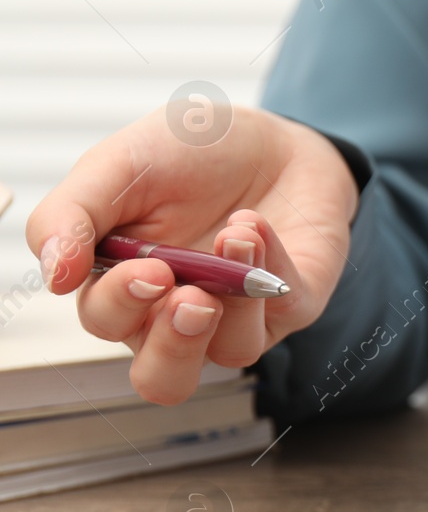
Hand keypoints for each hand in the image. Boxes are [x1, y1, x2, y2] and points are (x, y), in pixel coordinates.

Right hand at [26, 105, 358, 404]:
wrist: (266, 133)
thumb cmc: (186, 153)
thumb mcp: (116, 166)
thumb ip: (72, 215)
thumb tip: (53, 276)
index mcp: (124, 286)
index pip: (109, 324)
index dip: (122, 306)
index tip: (147, 269)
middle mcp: (177, 312)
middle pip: (164, 378)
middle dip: (174, 345)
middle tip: (189, 297)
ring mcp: (238, 315)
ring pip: (231, 353)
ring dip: (235, 299)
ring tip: (237, 237)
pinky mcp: (289, 304)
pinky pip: (284, 311)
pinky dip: (272, 266)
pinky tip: (256, 225)